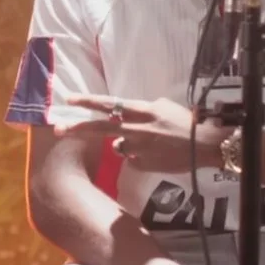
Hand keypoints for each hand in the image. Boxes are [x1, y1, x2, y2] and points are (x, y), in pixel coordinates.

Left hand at [61, 96, 222, 174]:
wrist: (206, 145)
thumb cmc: (188, 122)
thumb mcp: (163, 108)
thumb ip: (140, 112)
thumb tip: (124, 121)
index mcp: (143, 110)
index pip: (109, 104)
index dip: (88, 101)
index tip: (69, 99)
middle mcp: (137, 129)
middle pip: (100, 128)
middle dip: (77, 128)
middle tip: (58, 129)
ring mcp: (138, 149)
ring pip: (119, 147)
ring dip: (126, 144)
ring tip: (151, 142)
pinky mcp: (143, 165)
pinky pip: (134, 160)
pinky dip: (140, 157)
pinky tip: (157, 154)